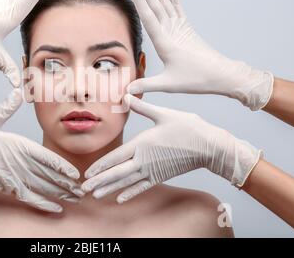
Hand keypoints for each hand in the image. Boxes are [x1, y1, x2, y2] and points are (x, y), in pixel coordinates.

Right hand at [0, 88, 82, 212]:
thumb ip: (5, 108)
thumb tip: (17, 93)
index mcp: (18, 147)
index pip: (45, 158)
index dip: (62, 167)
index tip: (76, 174)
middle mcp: (20, 165)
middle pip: (49, 176)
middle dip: (67, 184)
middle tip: (83, 190)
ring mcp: (16, 178)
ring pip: (43, 188)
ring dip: (60, 194)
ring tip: (75, 198)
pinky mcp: (10, 188)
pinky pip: (30, 198)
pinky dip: (44, 204)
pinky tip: (56, 209)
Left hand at [82, 94, 261, 203]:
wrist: (209, 146)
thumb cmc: (187, 128)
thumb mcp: (163, 114)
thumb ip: (142, 107)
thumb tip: (126, 95)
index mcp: (142, 144)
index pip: (116, 157)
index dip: (100, 166)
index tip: (88, 172)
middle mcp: (144, 160)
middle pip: (117, 173)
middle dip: (99, 181)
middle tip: (84, 189)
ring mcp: (152, 170)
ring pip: (126, 182)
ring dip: (110, 189)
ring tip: (95, 195)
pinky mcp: (160, 176)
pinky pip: (142, 187)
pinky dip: (130, 193)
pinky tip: (119, 198)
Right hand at [127, 0, 272, 110]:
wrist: (221, 75)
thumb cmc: (196, 79)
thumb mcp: (168, 85)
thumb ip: (146, 85)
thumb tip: (126, 92)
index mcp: (165, 43)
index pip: (150, 18)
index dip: (141, 1)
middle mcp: (173, 32)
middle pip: (157, 6)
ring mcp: (181, 29)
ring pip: (166, 5)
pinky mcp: (188, 30)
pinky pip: (179, 10)